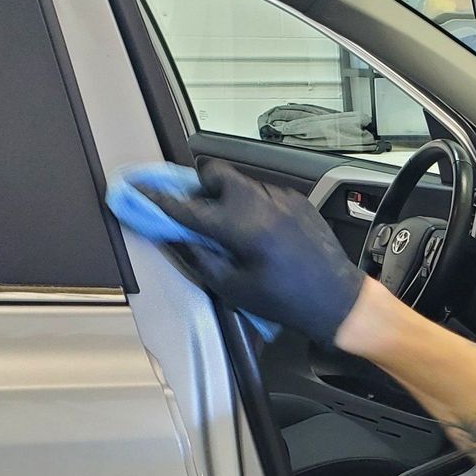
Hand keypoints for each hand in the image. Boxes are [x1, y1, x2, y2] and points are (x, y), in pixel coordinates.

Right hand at [122, 159, 365, 345]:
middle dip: (198, 189)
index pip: (188, 206)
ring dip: (225, 199)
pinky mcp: (297, 200)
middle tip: (194, 213)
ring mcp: (283, 197)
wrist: (338, 300)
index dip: (158, 199)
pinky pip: (262, 194)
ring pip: (239, 183)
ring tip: (230, 231)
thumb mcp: (233, 288)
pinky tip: (259, 235)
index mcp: (243, 227)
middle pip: (215, 174)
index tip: (137, 191)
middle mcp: (262, 203)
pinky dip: (250, 207)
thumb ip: (198, 256)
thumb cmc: (287, 302)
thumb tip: (172, 234)